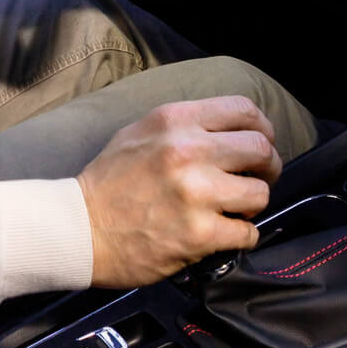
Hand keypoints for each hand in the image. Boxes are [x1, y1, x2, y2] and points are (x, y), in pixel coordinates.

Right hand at [76, 95, 282, 288]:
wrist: (79, 228)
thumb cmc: (109, 182)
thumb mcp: (140, 131)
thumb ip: (184, 125)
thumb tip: (230, 130)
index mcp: (175, 121)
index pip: (244, 111)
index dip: (263, 129)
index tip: (260, 145)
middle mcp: (188, 151)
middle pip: (261, 150)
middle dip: (267, 168)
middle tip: (256, 180)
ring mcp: (196, 193)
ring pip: (260, 194)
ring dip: (252, 205)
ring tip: (233, 210)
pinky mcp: (199, 234)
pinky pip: (247, 233)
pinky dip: (241, 236)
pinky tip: (222, 234)